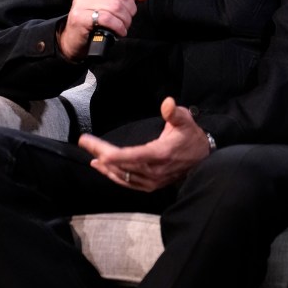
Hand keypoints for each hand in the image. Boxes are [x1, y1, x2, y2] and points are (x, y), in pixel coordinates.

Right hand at [57, 0, 148, 61]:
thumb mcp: (112, 1)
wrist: (75, 37)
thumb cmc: (94, 18)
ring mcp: (80, 1)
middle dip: (130, 10)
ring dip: (125, 20)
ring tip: (122, 25)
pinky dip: (118, 27)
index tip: (130, 2)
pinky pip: (108, 19)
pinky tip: (117, 31)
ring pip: (116, 7)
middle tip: (126, 18)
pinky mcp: (80, 16)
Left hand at [78, 96, 212, 190]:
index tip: (99, 152)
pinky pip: (127, 182)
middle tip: (85, 141)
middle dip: (101, 152)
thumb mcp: (185, 120)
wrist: (202, 158)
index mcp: (161, 154)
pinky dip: (112, 175)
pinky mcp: (150, 185)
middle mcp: (155, 171)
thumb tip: (167, 102)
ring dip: (104, 165)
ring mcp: (152, 181)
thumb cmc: (190, 136)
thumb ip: (174, 112)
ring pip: (122, 175)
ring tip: (90, 153)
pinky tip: (101, 167)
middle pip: (122, 164)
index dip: (115, 156)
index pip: (134, 157)